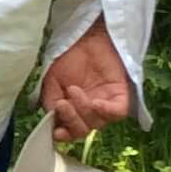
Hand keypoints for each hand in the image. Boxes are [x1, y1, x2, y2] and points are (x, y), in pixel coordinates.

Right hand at [41, 19, 131, 142]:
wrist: (84, 36)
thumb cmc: (67, 56)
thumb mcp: (50, 80)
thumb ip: (50, 101)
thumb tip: (52, 120)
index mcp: (72, 110)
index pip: (69, 131)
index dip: (64, 135)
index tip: (57, 132)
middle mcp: (89, 111)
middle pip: (83, 130)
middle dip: (72, 120)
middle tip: (63, 103)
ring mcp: (105, 104)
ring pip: (98, 123)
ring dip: (84, 111)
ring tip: (74, 90)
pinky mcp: (120, 95)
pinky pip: (118, 112)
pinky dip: (107, 111)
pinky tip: (96, 103)